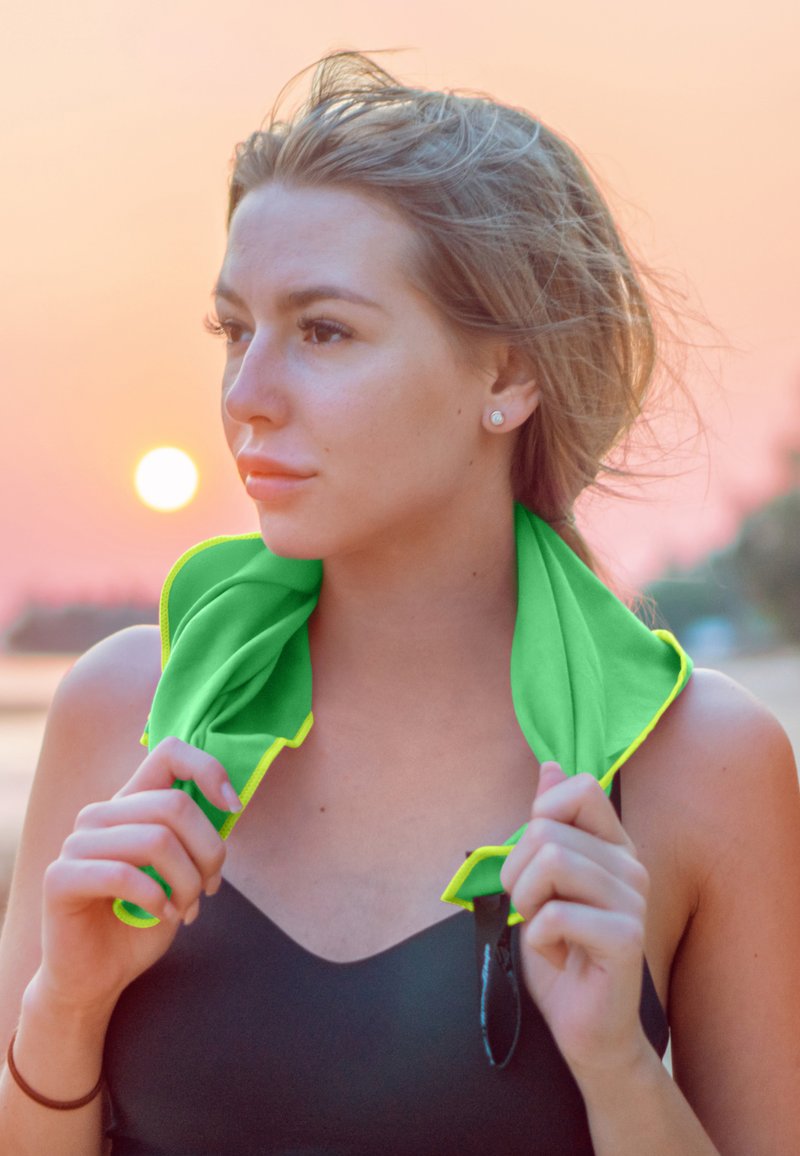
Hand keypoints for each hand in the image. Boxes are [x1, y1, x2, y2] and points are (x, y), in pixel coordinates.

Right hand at [32, 738, 235, 1015]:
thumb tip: (230, 806)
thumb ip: (197, 837)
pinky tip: (162, 916)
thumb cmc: (143, 919)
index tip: (233, 807)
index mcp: (131, 804)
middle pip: (174, 805)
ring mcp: (77, 843)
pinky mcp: (60, 877)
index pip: (170, 753)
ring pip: (156, 840)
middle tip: (211, 888)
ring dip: (187, 881)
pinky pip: (124, 875)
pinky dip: (156, 899)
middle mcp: (101, 815)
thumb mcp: (182, 871)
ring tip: (187, 908)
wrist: (98, 975)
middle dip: (209, 852)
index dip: (209, 770)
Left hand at [499, 762, 650, 1080]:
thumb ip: (550, 822)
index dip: (542, 812)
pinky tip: (559, 955)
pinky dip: (537, 938)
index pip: (580, 787)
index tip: (536, 857)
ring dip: (526, 902)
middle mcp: (631, 866)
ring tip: (544, 929)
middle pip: (546, 829)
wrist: (587, 1027)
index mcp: (614, 845)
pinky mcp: (626, 938)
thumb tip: (549, 764)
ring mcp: (633, 901)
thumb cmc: (563, 949)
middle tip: (534, 909)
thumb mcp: (544, 878)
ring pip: (550, 862)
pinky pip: (555, 914)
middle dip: (517, 872)